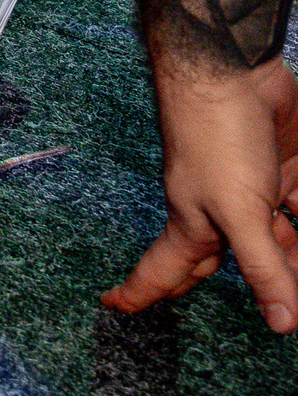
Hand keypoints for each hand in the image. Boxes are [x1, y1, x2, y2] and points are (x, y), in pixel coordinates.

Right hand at [104, 53, 297, 333]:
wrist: (235, 73)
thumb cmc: (215, 137)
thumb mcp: (240, 212)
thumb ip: (263, 267)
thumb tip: (281, 323)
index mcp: (195, 225)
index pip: (164, 270)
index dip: (141, 291)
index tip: (117, 306)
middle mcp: (222, 211)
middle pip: (228, 262)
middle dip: (242, 288)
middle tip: (253, 314)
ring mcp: (254, 189)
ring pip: (277, 238)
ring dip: (294, 262)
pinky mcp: (284, 166)